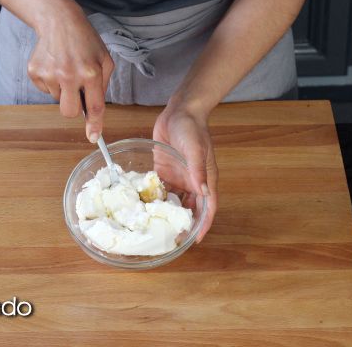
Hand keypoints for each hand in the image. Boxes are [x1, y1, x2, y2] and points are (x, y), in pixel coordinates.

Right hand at [28, 0, 113, 141]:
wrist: (59, 20)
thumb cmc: (85, 41)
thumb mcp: (105, 60)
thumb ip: (102, 86)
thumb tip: (95, 112)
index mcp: (91, 73)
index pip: (95, 107)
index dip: (94, 125)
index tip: (93, 138)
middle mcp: (69, 75)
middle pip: (70, 112)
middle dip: (74, 108)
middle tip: (77, 91)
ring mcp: (50, 74)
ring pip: (58, 100)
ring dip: (63, 89)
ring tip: (66, 67)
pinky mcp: (35, 72)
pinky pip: (45, 90)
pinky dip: (51, 82)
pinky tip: (55, 65)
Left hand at [153, 102, 217, 242]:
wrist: (179, 110)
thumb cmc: (192, 128)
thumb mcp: (196, 149)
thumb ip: (197, 171)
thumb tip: (203, 194)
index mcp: (205, 179)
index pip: (208, 207)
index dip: (203, 224)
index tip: (196, 240)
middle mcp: (192, 181)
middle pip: (190, 208)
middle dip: (183, 223)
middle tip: (172, 239)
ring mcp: (177, 176)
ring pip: (174, 201)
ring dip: (167, 213)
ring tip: (155, 227)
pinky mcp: (164, 170)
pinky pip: (159, 189)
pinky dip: (154, 198)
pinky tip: (144, 207)